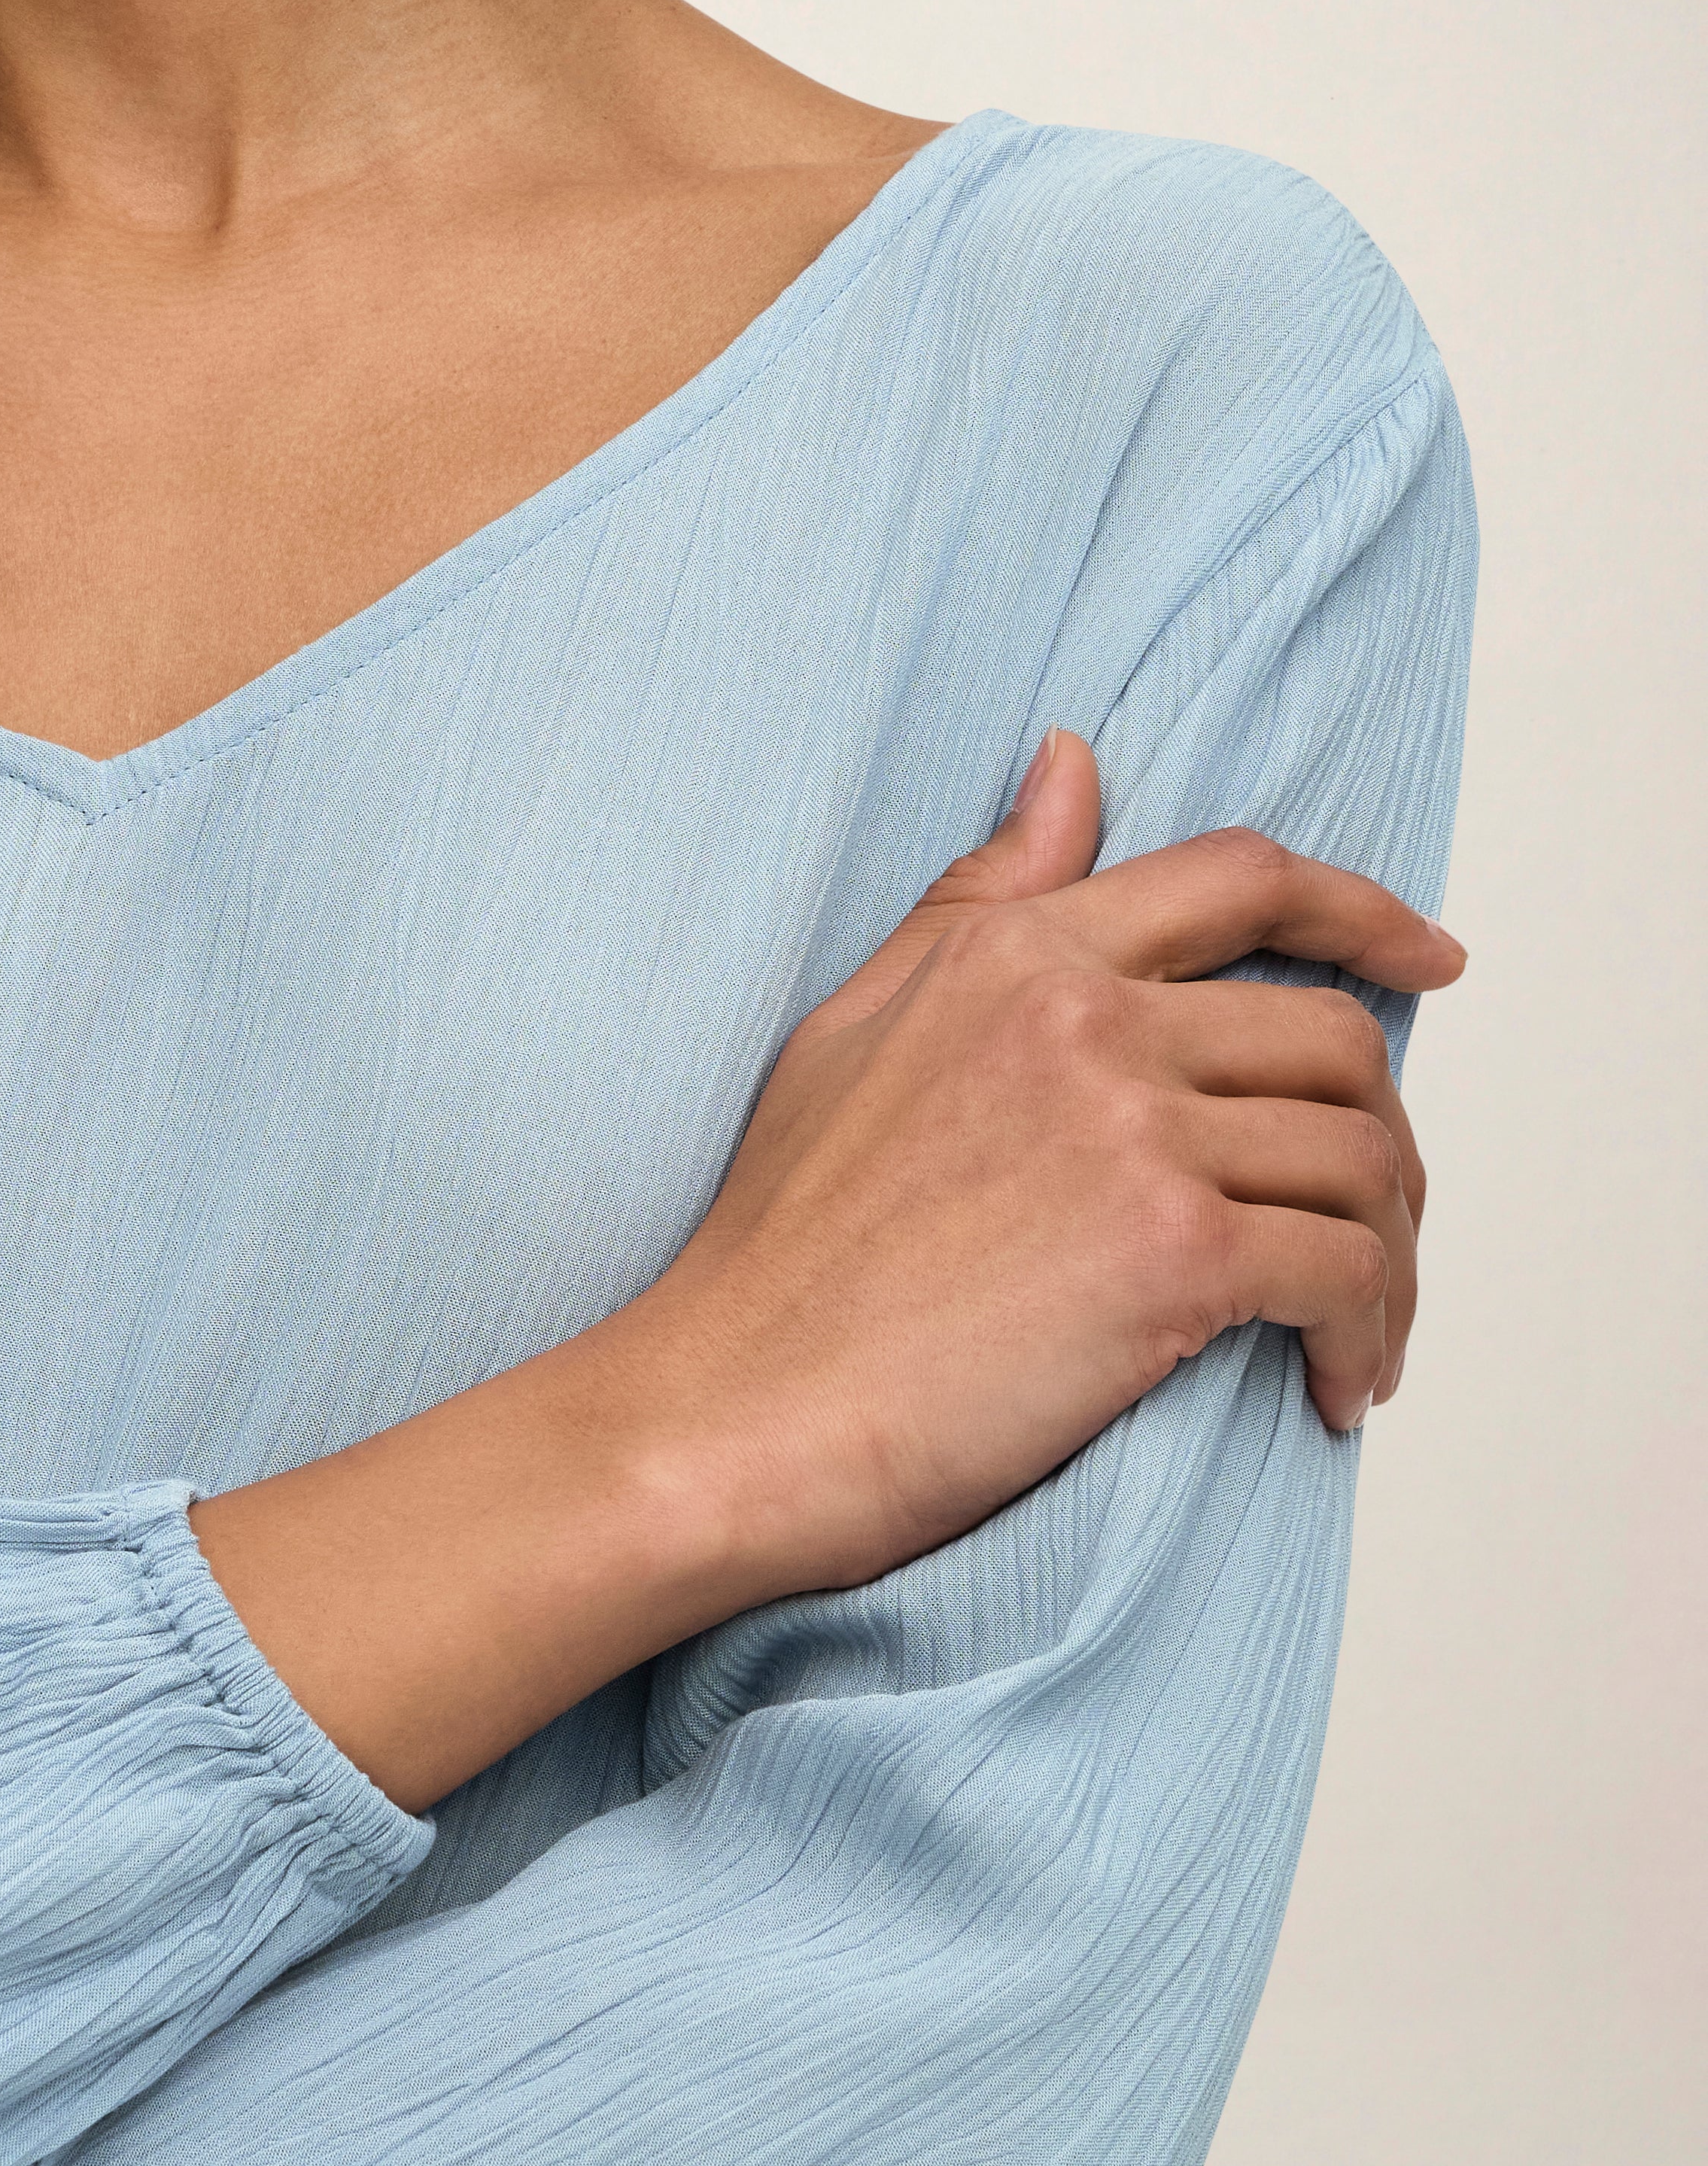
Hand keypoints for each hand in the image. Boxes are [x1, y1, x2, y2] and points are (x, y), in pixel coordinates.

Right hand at [191, 731, 1462, 1809]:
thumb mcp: (860, 1022)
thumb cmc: (784, 1244)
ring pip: (1364, 1157)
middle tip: (1371, 1222)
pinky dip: (1370, 1333)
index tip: (1429, 959)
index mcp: (1015, 949)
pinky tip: (1331, 1383)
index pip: (1244, 879)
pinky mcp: (1173, 1253)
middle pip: (1334, 1033)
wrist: (735, 1404)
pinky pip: (1349, 1271)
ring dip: (1391, 1250)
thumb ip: (983, 893)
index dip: (1364, 912)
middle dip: (1383, 1135)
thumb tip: (1069, 761)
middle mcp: (1086, 1015)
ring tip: (1355, 1322)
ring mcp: (1134, 1130)